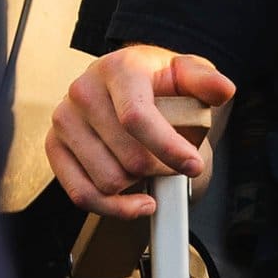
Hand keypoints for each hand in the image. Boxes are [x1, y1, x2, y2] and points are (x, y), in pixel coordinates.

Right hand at [45, 45, 236, 219]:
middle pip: (128, 157)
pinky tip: (139, 203)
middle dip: (161, 169)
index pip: (136, 118)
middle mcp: (83, 91)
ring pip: (108, 180)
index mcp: (117, 69)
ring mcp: (64, 119)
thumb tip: (223, 89)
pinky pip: (81, 195)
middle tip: (172, 162)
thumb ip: (205, 81)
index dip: (168, 148)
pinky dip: (114, 208)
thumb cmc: (160, 83)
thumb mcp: (187, 73)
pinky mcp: (53, 146)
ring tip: (151, 170)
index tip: (193, 165)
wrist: (127, 85)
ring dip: (139, 185)